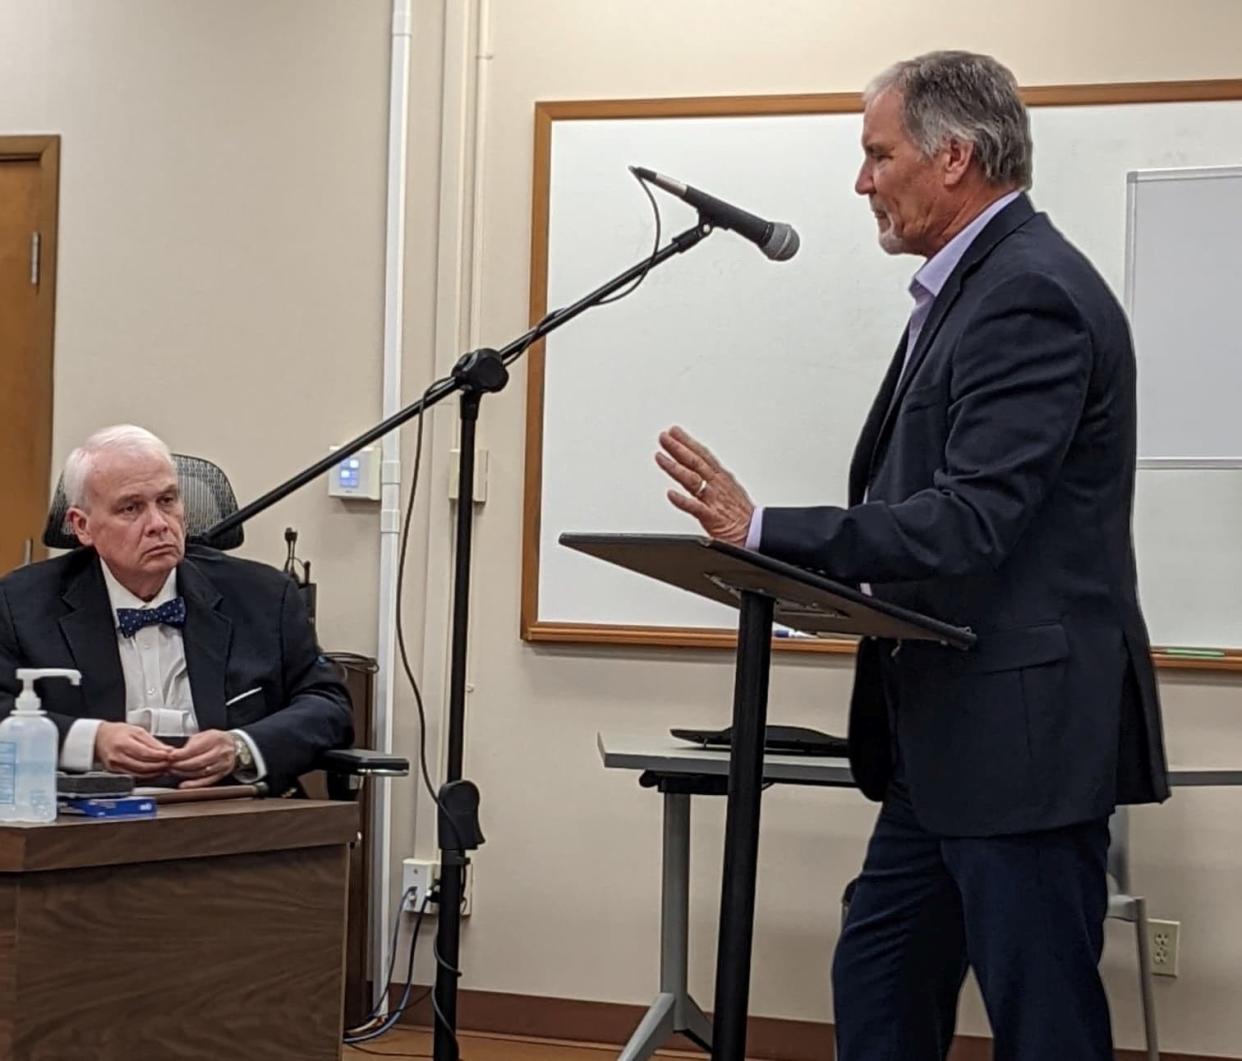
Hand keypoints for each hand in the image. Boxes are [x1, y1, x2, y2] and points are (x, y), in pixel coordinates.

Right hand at [95, 722, 173, 778]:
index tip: (170, 755)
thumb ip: (152, 741)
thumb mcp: (136, 730)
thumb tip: (167, 749)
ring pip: (139, 773)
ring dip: (154, 772)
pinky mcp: (115, 772)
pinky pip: (133, 775)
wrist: (99, 738)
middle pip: (143, 765)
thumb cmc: (117, 732)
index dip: (159, 756)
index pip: (145, 753)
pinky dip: (146, 775)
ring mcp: (115, 766)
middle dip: (159, 766)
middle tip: (170, 763)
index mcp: (123, 743)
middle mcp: (118, 756)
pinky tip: (154, 771)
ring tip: (165, 768)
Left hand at [167, 730, 236, 788]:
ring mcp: (222, 764)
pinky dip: (195, 784)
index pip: (195, 749)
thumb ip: (191, 744)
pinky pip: (207, 781)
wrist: (236, 746)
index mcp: (215, 739)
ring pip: (200, 772)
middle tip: (169, 766)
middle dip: (180, 765)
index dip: (180, 754)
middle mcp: (220, 752)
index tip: (170, 757)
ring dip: (184, 774)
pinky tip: (185, 785)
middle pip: (197, 762)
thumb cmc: (217, 740)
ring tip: (174, 772)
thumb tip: (176, 754)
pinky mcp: (222, 774)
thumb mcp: (205, 735)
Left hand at [655, 425, 754, 545]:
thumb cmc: (742, 516)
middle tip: (664, 437)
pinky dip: (682, 500)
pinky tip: (671, 494)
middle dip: (678, 448)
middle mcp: (717, 486)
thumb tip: (700, 471)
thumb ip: (713, 480)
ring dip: (675, 467)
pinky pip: (695, 507)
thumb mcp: (730, 491)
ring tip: (660, 457)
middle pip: (695, 462)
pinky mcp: (713, 518)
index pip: (703, 455)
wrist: (756, 535)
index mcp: (722, 479)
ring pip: (692, 479)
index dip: (688, 442)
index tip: (674, 432)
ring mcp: (714, 500)